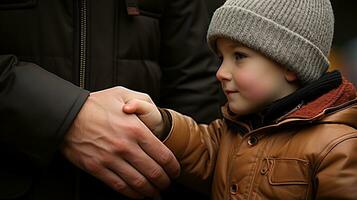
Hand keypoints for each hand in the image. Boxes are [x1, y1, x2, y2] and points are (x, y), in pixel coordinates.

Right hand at [61, 87, 179, 198]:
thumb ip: (142, 100)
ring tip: (156, 194)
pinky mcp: (97, 168)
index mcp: (136, 129)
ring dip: (151, 192)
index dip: (173, 168)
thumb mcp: (122, 93)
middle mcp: (126, 146)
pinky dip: (132, 194)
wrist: (66, 114)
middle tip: (167, 185)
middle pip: (154, 172)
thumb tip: (153, 109)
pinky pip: (119, 186)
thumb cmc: (96, 103)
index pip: (163, 155)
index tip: (175, 172)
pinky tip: (138, 195)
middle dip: (164, 182)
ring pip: (138, 183)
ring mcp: (111, 159)